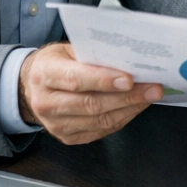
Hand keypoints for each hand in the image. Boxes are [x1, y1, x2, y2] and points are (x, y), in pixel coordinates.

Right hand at [18, 42, 161, 144]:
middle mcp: (46, 102)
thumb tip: (129, 59)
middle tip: (153, 88)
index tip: (130, 79)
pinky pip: (100, 131)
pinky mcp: (67, 137)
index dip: (104, 80)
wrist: (33, 85)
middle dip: (127, 96)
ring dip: (130, 108)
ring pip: (99, 120)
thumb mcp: (68, 49)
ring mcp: (55, 124)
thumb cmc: (57, 62)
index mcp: (44, 74)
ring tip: (149, 96)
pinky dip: (122, 118)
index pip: (76, 79)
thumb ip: (93, 54)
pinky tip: (136, 107)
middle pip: (91, 103)